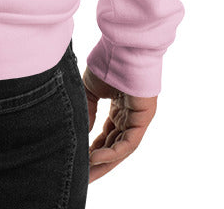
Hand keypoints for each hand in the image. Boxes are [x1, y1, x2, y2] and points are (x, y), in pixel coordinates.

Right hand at [81, 66, 156, 182]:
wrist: (122, 46)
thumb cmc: (107, 61)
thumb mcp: (90, 89)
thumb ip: (87, 110)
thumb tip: (82, 132)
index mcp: (119, 109)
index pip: (106, 136)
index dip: (92, 149)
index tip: (78, 161)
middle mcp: (130, 117)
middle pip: (113, 147)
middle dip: (98, 163)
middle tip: (83, 177)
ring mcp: (138, 118)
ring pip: (121, 149)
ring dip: (104, 163)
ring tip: (87, 174)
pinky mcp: (144, 118)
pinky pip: (128, 142)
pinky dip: (112, 152)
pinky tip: (96, 158)